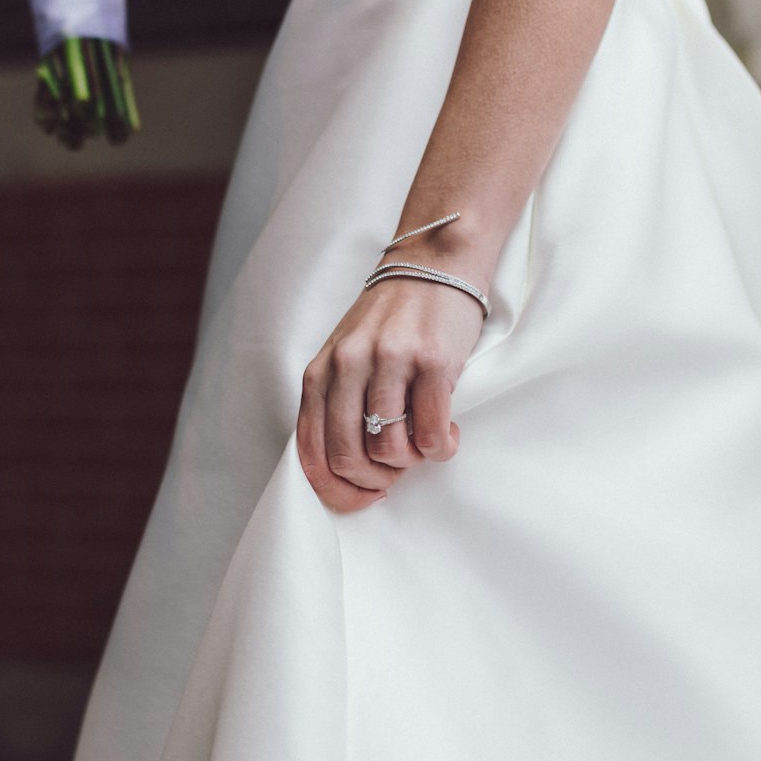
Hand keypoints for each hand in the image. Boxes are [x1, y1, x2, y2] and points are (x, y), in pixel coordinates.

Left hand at [297, 275, 483, 512]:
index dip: (338, 489)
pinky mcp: (433, 363)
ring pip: (390, 450)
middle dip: (375, 480)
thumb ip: (337, 402)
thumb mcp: (348, 355)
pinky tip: (447, 432)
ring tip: (423, 443)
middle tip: (396, 473)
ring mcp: (391, 362)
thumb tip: (344, 469)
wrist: (436, 263)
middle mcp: (350, 365)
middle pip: (349, 457)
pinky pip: (431, 434)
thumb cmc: (393, 319)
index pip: (313, 451)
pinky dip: (440, 447)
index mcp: (322, 369)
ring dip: (412, 461)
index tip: (364, 497)